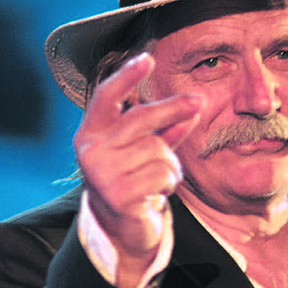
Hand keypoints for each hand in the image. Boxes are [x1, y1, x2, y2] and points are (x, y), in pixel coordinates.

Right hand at [73, 53, 201, 282]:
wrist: (121, 229)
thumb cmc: (134, 180)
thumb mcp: (145, 150)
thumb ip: (165, 128)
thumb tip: (192, 106)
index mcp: (91, 133)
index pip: (105, 97)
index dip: (126, 76)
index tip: (147, 58)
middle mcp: (90, 150)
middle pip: (140, 118)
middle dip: (173, 108)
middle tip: (197, 102)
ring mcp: (102, 174)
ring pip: (158, 150)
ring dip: (169, 164)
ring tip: (158, 178)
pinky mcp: (119, 195)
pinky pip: (163, 174)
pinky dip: (169, 182)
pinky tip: (156, 192)